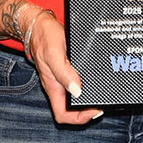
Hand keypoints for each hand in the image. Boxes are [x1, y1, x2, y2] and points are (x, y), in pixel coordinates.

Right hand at [21, 8, 100, 125]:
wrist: (39, 24)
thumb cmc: (44, 37)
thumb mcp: (54, 53)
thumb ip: (64, 73)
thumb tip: (76, 92)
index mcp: (53, 87)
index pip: (63, 115)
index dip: (79, 118)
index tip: (94, 110)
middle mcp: (58, 86)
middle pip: (72, 110)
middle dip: (88, 111)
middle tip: (103, 103)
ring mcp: (63, 79)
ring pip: (76, 98)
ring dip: (90, 99)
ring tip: (103, 95)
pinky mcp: (68, 70)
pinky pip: (78, 84)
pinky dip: (89, 86)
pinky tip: (97, 81)